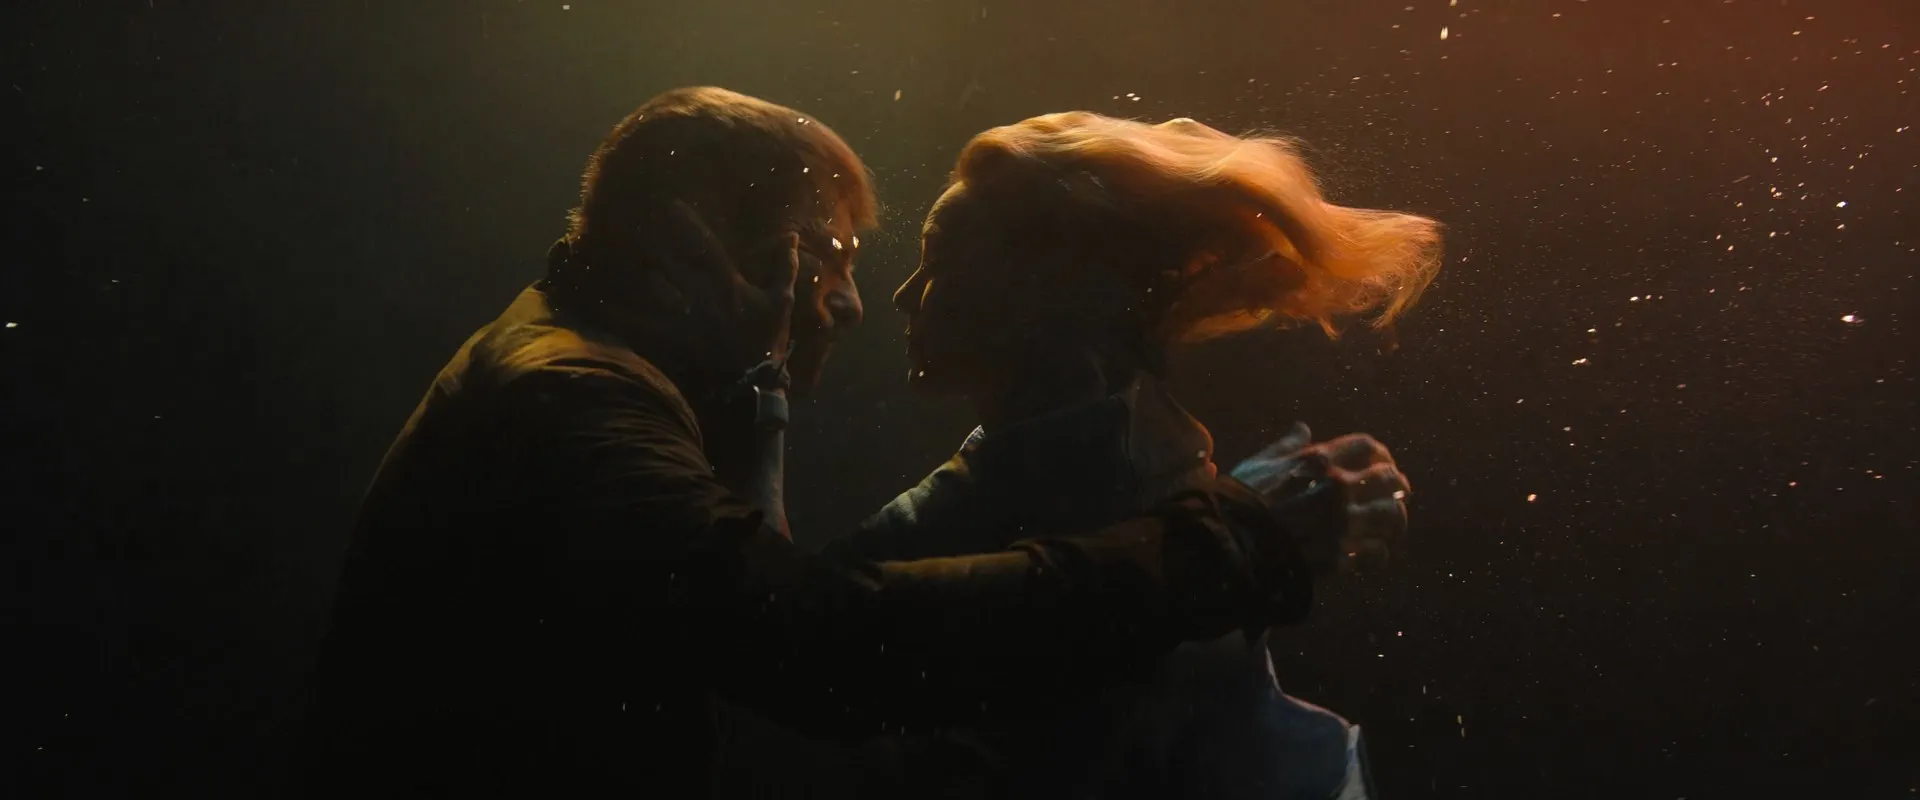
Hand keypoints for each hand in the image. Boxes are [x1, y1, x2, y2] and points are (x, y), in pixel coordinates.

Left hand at [633, 200, 800, 372]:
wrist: (752, 383)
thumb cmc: (766, 340)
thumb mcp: (781, 301)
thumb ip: (784, 266)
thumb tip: (791, 234)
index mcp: (727, 283)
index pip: (705, 246)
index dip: (688, 223)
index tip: (671, 204)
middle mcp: (702, 295)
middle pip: (672, 261)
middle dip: (656, 241)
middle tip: (637, 222)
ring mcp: (684, 317)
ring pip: (655, 287)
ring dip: (640, 271)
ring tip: (622, 255)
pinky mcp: (672, 338)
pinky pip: (643, 324)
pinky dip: (623, 315)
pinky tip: (604, 305)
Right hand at [1228, 422, 1410, 577]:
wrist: (1232, 545)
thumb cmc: (1241, 501)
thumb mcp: (1259, 464)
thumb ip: (1287, 446)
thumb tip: (1303, 428)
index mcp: (1319, 461)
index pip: (1367, 446)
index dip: (1381, 453)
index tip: (1384, 462)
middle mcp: (1338, 488)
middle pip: (1389, 478)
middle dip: (1398, 485)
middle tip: (1399, 493)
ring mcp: (1343, 523)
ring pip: (1392, 515)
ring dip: (1397, 519)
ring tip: (1393, 525)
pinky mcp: (1342, 555)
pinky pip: (1378, 552)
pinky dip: (1380, 551)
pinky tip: (1375, 552)